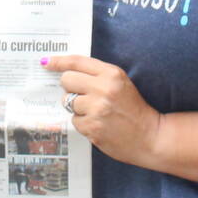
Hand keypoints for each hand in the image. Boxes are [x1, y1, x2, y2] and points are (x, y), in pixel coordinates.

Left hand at [43, 54, 160, 163]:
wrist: (151, 136)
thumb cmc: (134, 109)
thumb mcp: (121, 83)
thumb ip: (98, 75)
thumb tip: (67, 72)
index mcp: (111, 74)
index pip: (77, 62)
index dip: (58, 61)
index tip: (46, 62)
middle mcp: (103, 89)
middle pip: (67, 81)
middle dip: (70, 88)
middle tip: (83, 95)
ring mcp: (97, 109)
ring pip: (68, 102)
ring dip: (78, 108)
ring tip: (96, 113)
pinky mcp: (92, 127)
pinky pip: (75, 121)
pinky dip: (84, 123)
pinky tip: (99, 125)